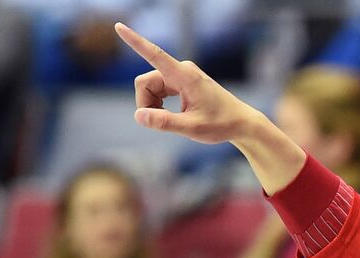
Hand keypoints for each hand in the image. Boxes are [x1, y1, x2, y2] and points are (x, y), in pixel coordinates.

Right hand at [114, 24, 304, 192]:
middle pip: (144, 83)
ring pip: (149, 88)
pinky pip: (157, 90)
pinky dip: (158, 105)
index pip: (155, 54)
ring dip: (152, 106)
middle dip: (146, 104)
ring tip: (172, 120)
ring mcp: (180, 75)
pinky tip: (173, 115)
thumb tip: (138, 116)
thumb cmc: (221, 124)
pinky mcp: (180, 82)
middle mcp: (181, 70)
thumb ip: (164, 122)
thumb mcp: (192, 128)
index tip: (119, 26)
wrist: (240, 122)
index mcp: (185, 75)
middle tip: (161, 123)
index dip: (135, 41)